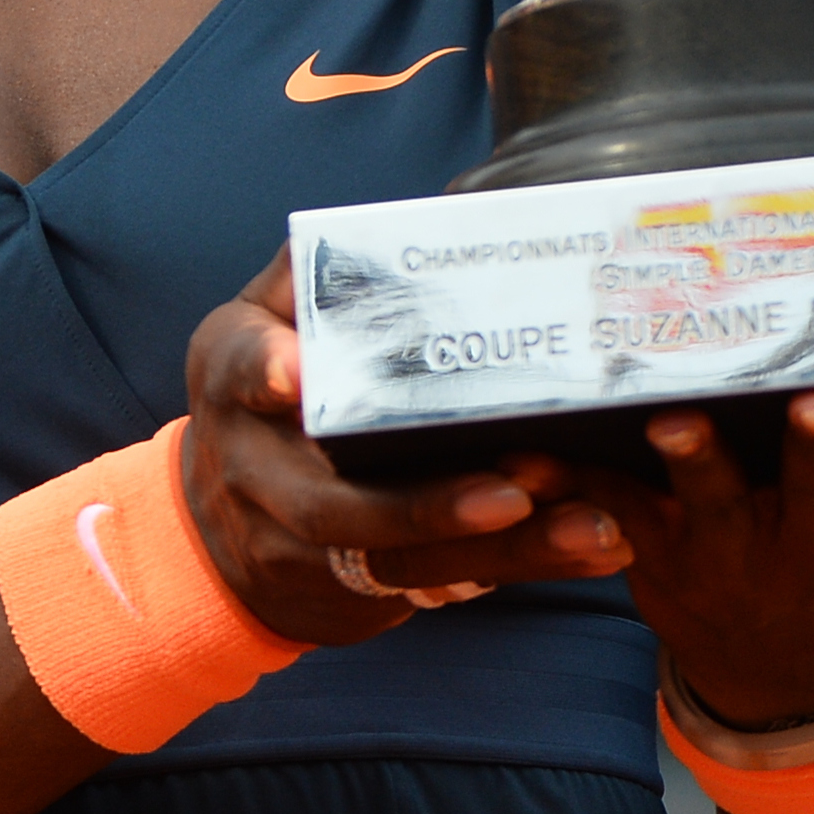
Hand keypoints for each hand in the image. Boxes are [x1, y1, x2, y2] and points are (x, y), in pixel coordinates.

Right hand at [179, 249, 636, 643]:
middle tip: (515, 491)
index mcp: (233, 382)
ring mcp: (292, 545)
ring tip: (586, 528)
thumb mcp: (260, 329)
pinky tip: (591, 549)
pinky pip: (437, 585)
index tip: (297, 373)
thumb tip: (394, 223)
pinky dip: (518, 568)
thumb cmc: (263, 400)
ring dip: (497, 550)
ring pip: (398, 559)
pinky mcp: (345, 590)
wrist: (221, 528)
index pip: (241, 371)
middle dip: (426, 506)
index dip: (266, 371)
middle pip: (335, 504)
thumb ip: (312, 282)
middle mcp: (253, 472)